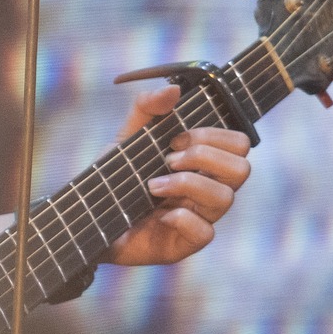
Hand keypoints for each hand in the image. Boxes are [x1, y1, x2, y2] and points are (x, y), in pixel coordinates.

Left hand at [105, 28, 332, 265]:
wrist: (90, 216)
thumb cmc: (117, 177)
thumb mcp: (127, 136)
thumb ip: (147, 108)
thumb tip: (173, 90)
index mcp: (204, 163)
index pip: (239, 144)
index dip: (213, 136)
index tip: (176, 138)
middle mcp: (209, 189)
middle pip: (242, 169)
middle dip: (204, 157)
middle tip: (168, 159)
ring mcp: (201, 218)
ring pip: (226, 198)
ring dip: (188, 184)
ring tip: (153, 185)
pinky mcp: (186, 243)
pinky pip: (205, 232)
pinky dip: (182, 218)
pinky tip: (159, 214)